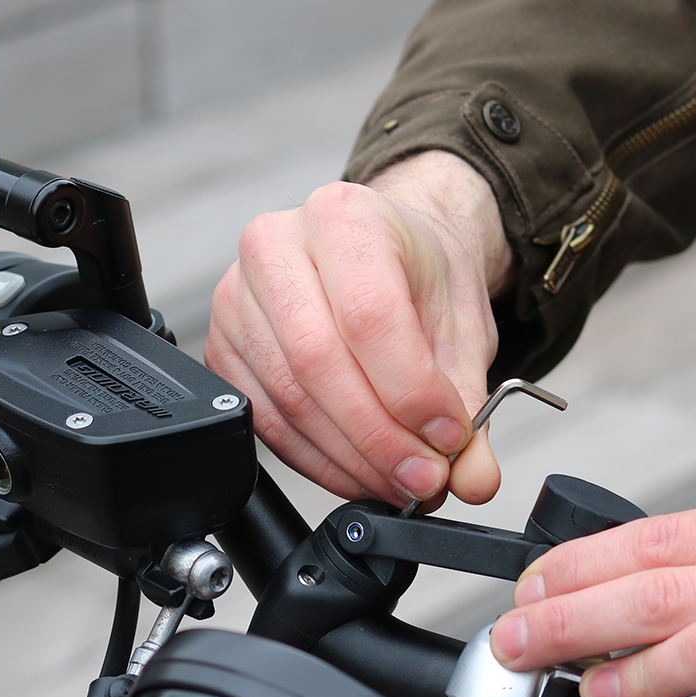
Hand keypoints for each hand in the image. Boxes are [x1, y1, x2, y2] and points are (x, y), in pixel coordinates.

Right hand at [205, 151, 512, 507]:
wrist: (387, 255)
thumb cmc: (417, 276)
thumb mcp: (463, 326)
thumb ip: (471, 402)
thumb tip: (473, 477)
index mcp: (344, 217)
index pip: (369, 315)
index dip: (411, 391)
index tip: (448, 439)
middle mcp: (275, 246)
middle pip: (318, 362)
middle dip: (379, 438)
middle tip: (424, 478)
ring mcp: (237, 298)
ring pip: (288, 400)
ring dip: (351, 459)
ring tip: (401, 479)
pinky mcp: (222, 349)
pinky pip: (265, 422)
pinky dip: (318, 462)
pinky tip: (360, 472)